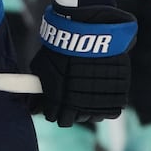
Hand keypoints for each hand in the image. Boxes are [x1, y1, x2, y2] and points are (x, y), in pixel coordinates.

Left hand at [29, 5, 135, 126]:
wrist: (87, 31)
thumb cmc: (61, 47)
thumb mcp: (43, 66)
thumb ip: (40, 87)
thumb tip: (33, 105)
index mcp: (59, 100)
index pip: (55, 118)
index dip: (53, 112)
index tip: (54, 106)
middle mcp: (80, 104)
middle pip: (75, 119)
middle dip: (71, 112)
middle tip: (70, 100)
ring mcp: (100, 100)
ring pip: (93, 117)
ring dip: (89, 110)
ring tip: (86, 97)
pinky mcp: (117, 94)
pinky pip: (111, 110)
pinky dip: (105, 105)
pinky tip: (100, 95)